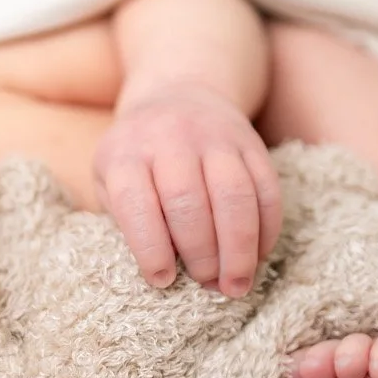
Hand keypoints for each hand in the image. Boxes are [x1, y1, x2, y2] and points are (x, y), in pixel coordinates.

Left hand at [93, 87, 281, 296]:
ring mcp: (215, 138)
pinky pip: (266, 189)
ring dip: (239, 248)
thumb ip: (125, 220)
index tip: (162, 279)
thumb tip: (161, 273)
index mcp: (127, 153)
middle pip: (189, 201)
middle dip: (201, 253)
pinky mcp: (251, 143)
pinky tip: (259, 256)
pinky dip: (266, 229)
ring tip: (237, 284)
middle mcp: (171, 140)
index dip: (150, 247)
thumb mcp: (110, 178)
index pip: (135, 202)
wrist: (176, 93)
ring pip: (234, 195)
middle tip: (206, 284)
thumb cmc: (137, 155)